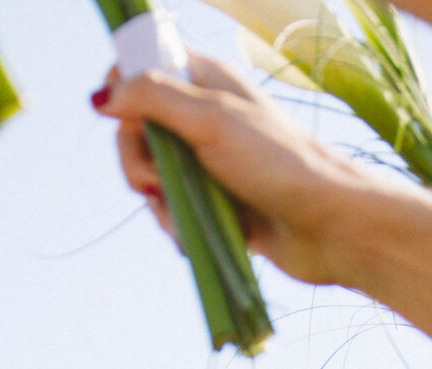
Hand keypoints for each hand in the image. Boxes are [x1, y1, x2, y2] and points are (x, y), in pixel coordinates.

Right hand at [100, 51, 367, 287]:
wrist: (329, 227)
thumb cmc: (279, 164)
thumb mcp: (211, 120)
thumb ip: (153, 100)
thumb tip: (102, 95)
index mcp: (205, 81)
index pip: (143, 67)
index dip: (122, 88)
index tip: (117, 115)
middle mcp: (204, 118)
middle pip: (138, 130)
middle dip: (137, 162)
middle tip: (153, 185)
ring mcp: (209, 164)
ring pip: (154, 177)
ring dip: (159, 204)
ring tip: (184, 216)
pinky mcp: (216, 205)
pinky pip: (175, 213)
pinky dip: (177, 227)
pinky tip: (194, 237)